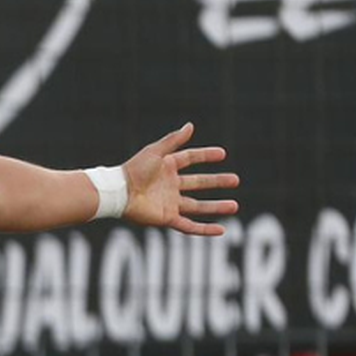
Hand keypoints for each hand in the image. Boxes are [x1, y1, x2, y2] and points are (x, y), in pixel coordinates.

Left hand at [122, 122, 239, 235]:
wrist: (119, 193)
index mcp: (166, 167)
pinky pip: (189, 226)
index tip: (222, 154)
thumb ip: (173, 140)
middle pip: (198, 183)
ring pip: (198, 206)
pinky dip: (205, 229)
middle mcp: (170, 185)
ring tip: (235, 205)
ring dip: (216, 207)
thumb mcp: (155, 152)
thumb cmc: (134, 170)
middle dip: (216, 182)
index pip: (190, 159)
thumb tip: (191, 125)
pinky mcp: (167, 218)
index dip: (205, 155)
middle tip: (236, 180)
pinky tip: (221, 230)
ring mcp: (169, 203)